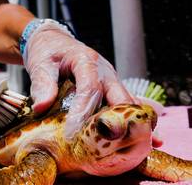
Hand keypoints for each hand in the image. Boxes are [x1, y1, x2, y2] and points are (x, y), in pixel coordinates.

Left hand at [22, 20, 133, 140]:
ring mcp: (113, 81)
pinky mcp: (113, 90)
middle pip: (120, 98)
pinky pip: (128, 108)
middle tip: (109, 148)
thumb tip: (40, 108)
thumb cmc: (47, 51)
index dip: (82, 113)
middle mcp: (105, 72)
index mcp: (87, 61)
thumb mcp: (40, 63)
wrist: (54, 42)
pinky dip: (135, 123)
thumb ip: (41, 84)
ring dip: (131, 125)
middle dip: (118, 123)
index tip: (72, 135)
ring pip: (129, 104)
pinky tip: (152, 142)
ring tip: (134, 150)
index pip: (90, 89)